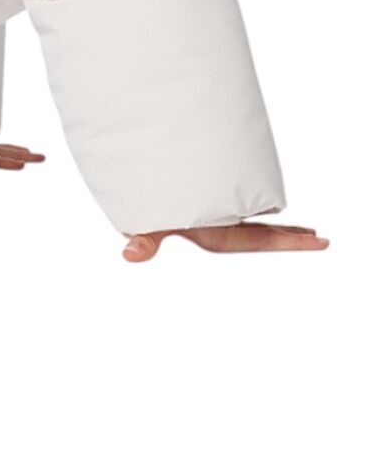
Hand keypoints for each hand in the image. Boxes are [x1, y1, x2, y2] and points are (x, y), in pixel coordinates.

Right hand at [122, 220, 329, 262]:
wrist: (133, 196)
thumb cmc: (143, 213)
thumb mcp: (146, 224)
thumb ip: (143, 240)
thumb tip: (131, 254)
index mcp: (216, 234)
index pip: (262, 240)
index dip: (291, 241)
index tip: (319, 241)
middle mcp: (220, 228)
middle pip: (264, 236)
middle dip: (291, 237)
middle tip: (319, 239)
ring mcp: (216, 217)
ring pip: (255, 223)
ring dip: (276, 226)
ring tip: (297, 227)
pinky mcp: (210, 202)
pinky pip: (240, 209)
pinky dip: (257, 208)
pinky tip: (261, 205)